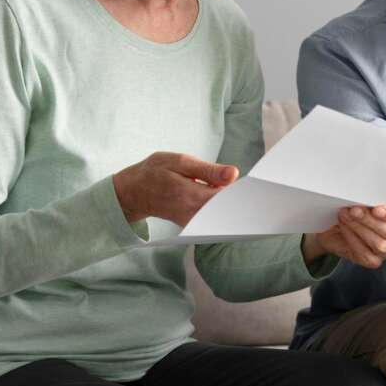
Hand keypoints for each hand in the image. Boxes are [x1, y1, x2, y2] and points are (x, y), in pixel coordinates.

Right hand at [113, 152, 238, 226]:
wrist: (133, 192)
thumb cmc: (156, 172)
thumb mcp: (179, 162)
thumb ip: (208, 170)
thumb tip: (234, 174)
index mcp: (191, 195)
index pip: (227, 200)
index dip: (242, 192)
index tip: (252, 185)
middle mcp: (194, 214)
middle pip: (228, 210)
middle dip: (239, 198)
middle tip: (247, 187)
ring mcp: (193, 222)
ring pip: (221, 215)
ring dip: (230, 203)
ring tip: (232, 190)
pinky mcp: (193, 224)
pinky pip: (213, 217)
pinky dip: (220, 207)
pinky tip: (221, 196)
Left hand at [303, 205, 385, 268]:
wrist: (337, 221)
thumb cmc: (355, 205)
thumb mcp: (365, 197)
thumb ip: (371, 197)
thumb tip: (368, 195)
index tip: (376, 209)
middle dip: (370, 221)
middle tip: (354, 210)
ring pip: (380, 245)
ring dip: (360, 228)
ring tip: (345, 216)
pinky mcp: (372, 260)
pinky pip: (366, 255)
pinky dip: (352, 239)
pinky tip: (344, 227)